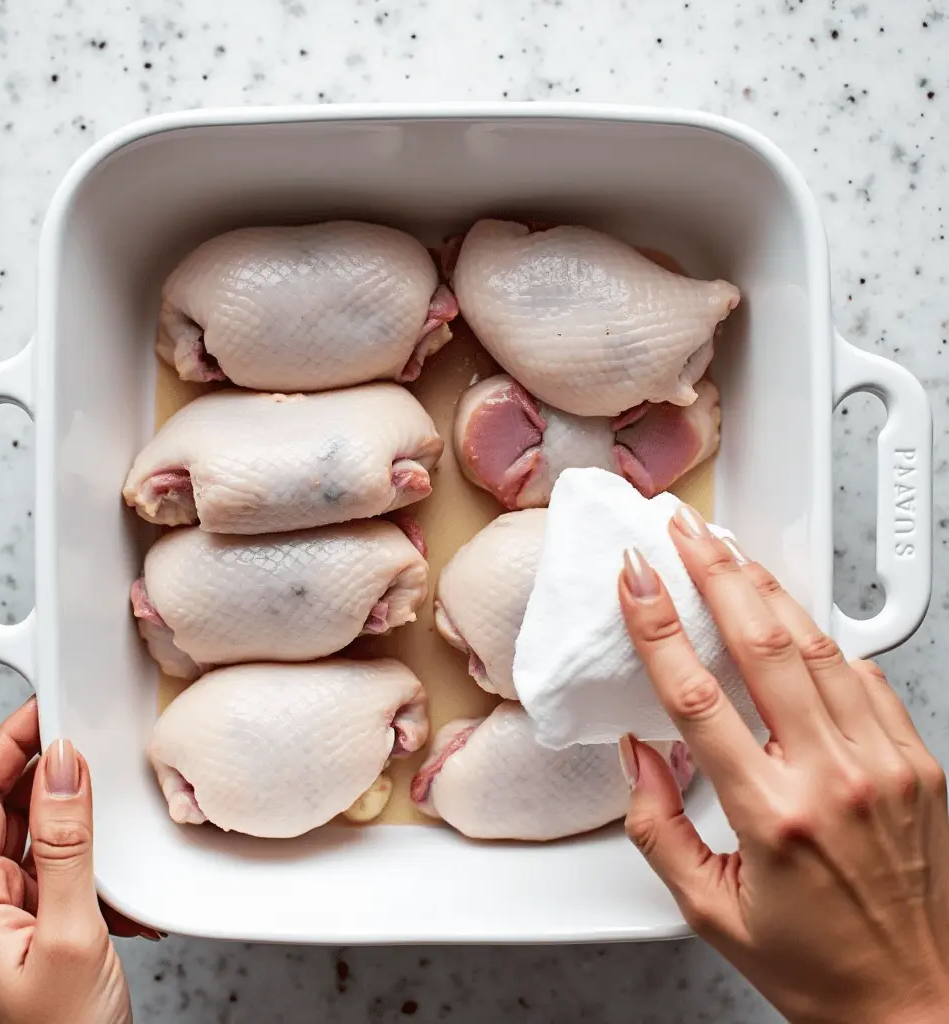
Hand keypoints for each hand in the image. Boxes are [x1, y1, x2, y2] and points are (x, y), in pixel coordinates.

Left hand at [0, 697, 150, 1023]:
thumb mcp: (72, 934)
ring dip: (80, 818)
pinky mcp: (47, 930)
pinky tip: (126, 878)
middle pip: (5, 808)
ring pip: (40, 838)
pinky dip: (99, 862)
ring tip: (113, 807)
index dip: (8, 743)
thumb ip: (68, 846)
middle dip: (47, 770)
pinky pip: (66, 871)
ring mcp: (16, 918)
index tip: (49, 707)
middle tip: (89, 737)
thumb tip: (64, 766)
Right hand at [618, 505, 948, 1023]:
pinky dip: (824, 638)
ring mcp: (883, 764)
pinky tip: (795, 619)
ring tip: (732, 554)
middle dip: (716, 573)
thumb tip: (638, 756)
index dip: (657, 626)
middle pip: (763, 645)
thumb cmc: (815, 966)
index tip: (635, 581)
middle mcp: (834, 778)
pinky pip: (865, 677)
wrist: (914, 1003)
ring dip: (768, 591)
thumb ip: (657, 828)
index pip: (696, 695)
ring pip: (818, 647)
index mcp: (772, 816)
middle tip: (686, 532)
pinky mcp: (915, 762)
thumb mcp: (708, 910)